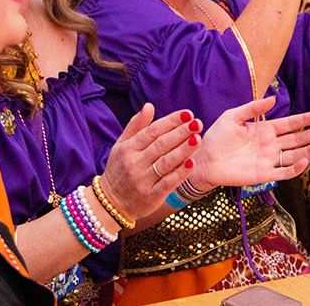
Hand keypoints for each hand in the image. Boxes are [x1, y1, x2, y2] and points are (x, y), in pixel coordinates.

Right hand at [99, 104, 201, 221]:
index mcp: (128, 148)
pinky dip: (180, 173)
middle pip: (161, 145)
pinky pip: (168, 183)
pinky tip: (192, 163)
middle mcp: (134, 163)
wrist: (111, 202)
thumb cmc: (120, 168)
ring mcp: (143, 181)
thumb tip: (149, 105)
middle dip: (181, 133)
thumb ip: (135, 125)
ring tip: (198, 139)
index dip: (171, 121)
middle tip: (197, 123)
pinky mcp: (151, 197)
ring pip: (166, 163)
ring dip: (183, 150)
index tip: (188, 113)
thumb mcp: (122, 145)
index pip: (152, 131)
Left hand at [188, 96, 309, 191]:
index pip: (289, 124)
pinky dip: (296, 168)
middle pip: (296, 140)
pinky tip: (305, 161)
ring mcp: (268, 160)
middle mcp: (270, 145)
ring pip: (294, 156)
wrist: (204, 159)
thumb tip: (273, 98)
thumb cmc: (217, 137)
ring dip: (309, 151)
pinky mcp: (264, 175)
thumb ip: (252, 108)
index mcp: (264, 129)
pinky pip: (284, 172)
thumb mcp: (233, 116)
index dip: (304, 120)